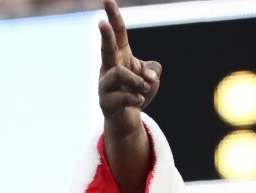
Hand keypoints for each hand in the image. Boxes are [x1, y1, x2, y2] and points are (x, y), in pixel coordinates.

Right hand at [98, 0, 160, 138]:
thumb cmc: (138, 91)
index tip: (107, 0)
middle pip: (107, 49)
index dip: (113, 16)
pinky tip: (139, 102)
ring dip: (137, 82)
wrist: (127, 118)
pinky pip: (125, 96)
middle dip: (105, 37)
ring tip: (143, 89)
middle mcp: (108, 67)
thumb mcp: (152, 76)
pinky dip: (138, 99)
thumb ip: (153, 70)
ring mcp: (104, 85)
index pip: (118, 33)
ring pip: (120, 75)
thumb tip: (147, 77)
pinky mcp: (106, 102)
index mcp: (120, 55)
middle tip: (101, 24)